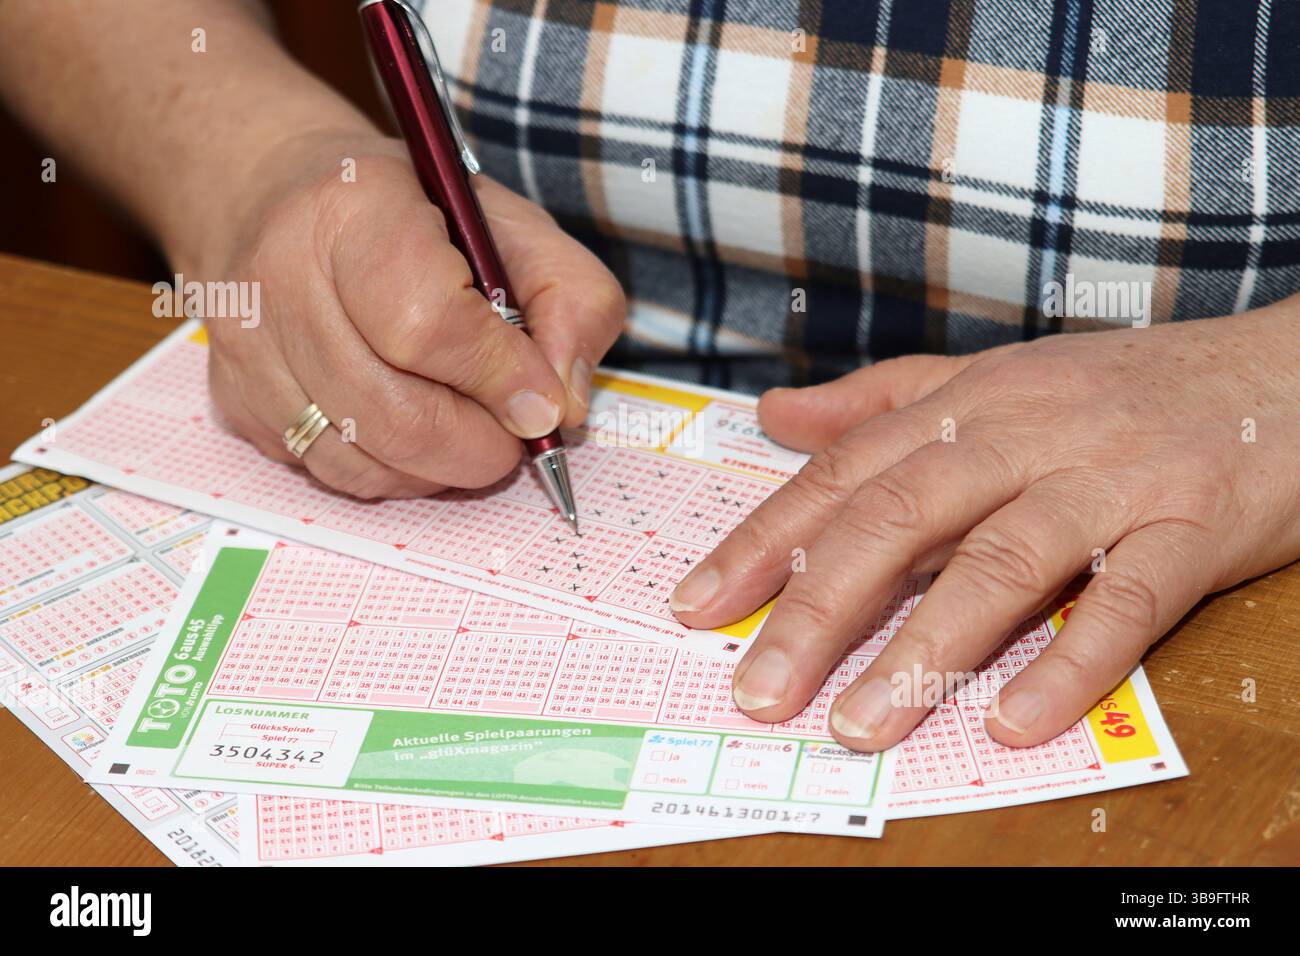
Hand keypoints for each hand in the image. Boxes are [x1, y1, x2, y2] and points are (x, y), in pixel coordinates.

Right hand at [194, 130, 623, 497]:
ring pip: (362, 461)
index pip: (425, 324)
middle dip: (479, 443)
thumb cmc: (412, 214)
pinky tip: (415, 430)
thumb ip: (572, 301)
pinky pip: (331, 474)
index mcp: (352, 208)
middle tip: (514, 431)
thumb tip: (563, 407)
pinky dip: (394, 472)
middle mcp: (278, 277)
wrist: (277, 196)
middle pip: (394, 415)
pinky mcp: (235, 401)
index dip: (497, 377)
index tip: (541, 400)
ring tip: (469, 426)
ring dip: (440, 467)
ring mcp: (246, 348)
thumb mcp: (515, 225)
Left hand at [671, 304, 1299, 749]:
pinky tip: (1013, 721)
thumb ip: (879, 401)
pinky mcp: (1193, 526)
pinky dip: (1071, 663)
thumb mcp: (993, 379)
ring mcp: (1111, 478)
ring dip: (925, 650)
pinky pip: (1129, 601)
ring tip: (860, 724)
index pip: (843, 474)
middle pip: (901, 519)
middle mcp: (1026, 434)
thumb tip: (774, 417)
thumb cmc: (1123, 387)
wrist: (1286, 370)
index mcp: (968, 404)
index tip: (697, 604)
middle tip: (760, 691)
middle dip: (818, 609)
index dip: (762, 539)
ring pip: (1002, 563)